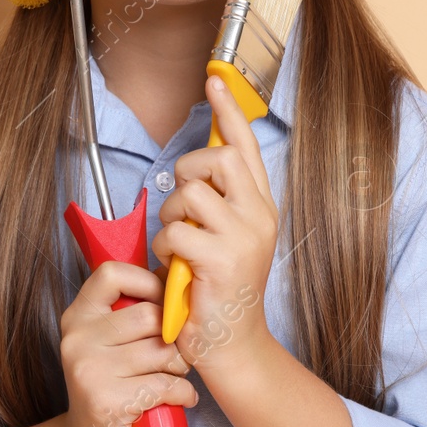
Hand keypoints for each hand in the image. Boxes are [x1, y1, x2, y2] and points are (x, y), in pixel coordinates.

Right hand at [57, 260, 197, 426]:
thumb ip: (129, 312)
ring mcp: (88, 370)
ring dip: (181, 367)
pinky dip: (184, 392)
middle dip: (174, 335)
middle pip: (148, 315)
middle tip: (177, 353)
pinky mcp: (106, 401)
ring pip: (160, 351)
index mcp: (78, 316)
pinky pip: (164, 384)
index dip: (147, 282)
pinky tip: (182, 398)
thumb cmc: (112, 388)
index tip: (163, 302)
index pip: (111, 273)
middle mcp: (77, 339)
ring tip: (178, 376)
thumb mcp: (110, 344)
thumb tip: (173, 278)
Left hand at [152, 74, 277, 375]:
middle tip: (184, 207)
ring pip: (190, 193)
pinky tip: (177, 269)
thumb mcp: (226, 240)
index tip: (214, 80)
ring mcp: (245, 237)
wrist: (233, 347)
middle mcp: (259, 215)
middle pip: (217, 158)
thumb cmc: (220, 292)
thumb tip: (193, 169)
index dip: (228, 111)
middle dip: (188, 174)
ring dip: (172, 218)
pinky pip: (176, 231)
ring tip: (180, 247)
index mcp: (260, 207)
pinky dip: (166, 247)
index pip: (245, 146)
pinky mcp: (224, 260)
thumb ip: (216, 204)